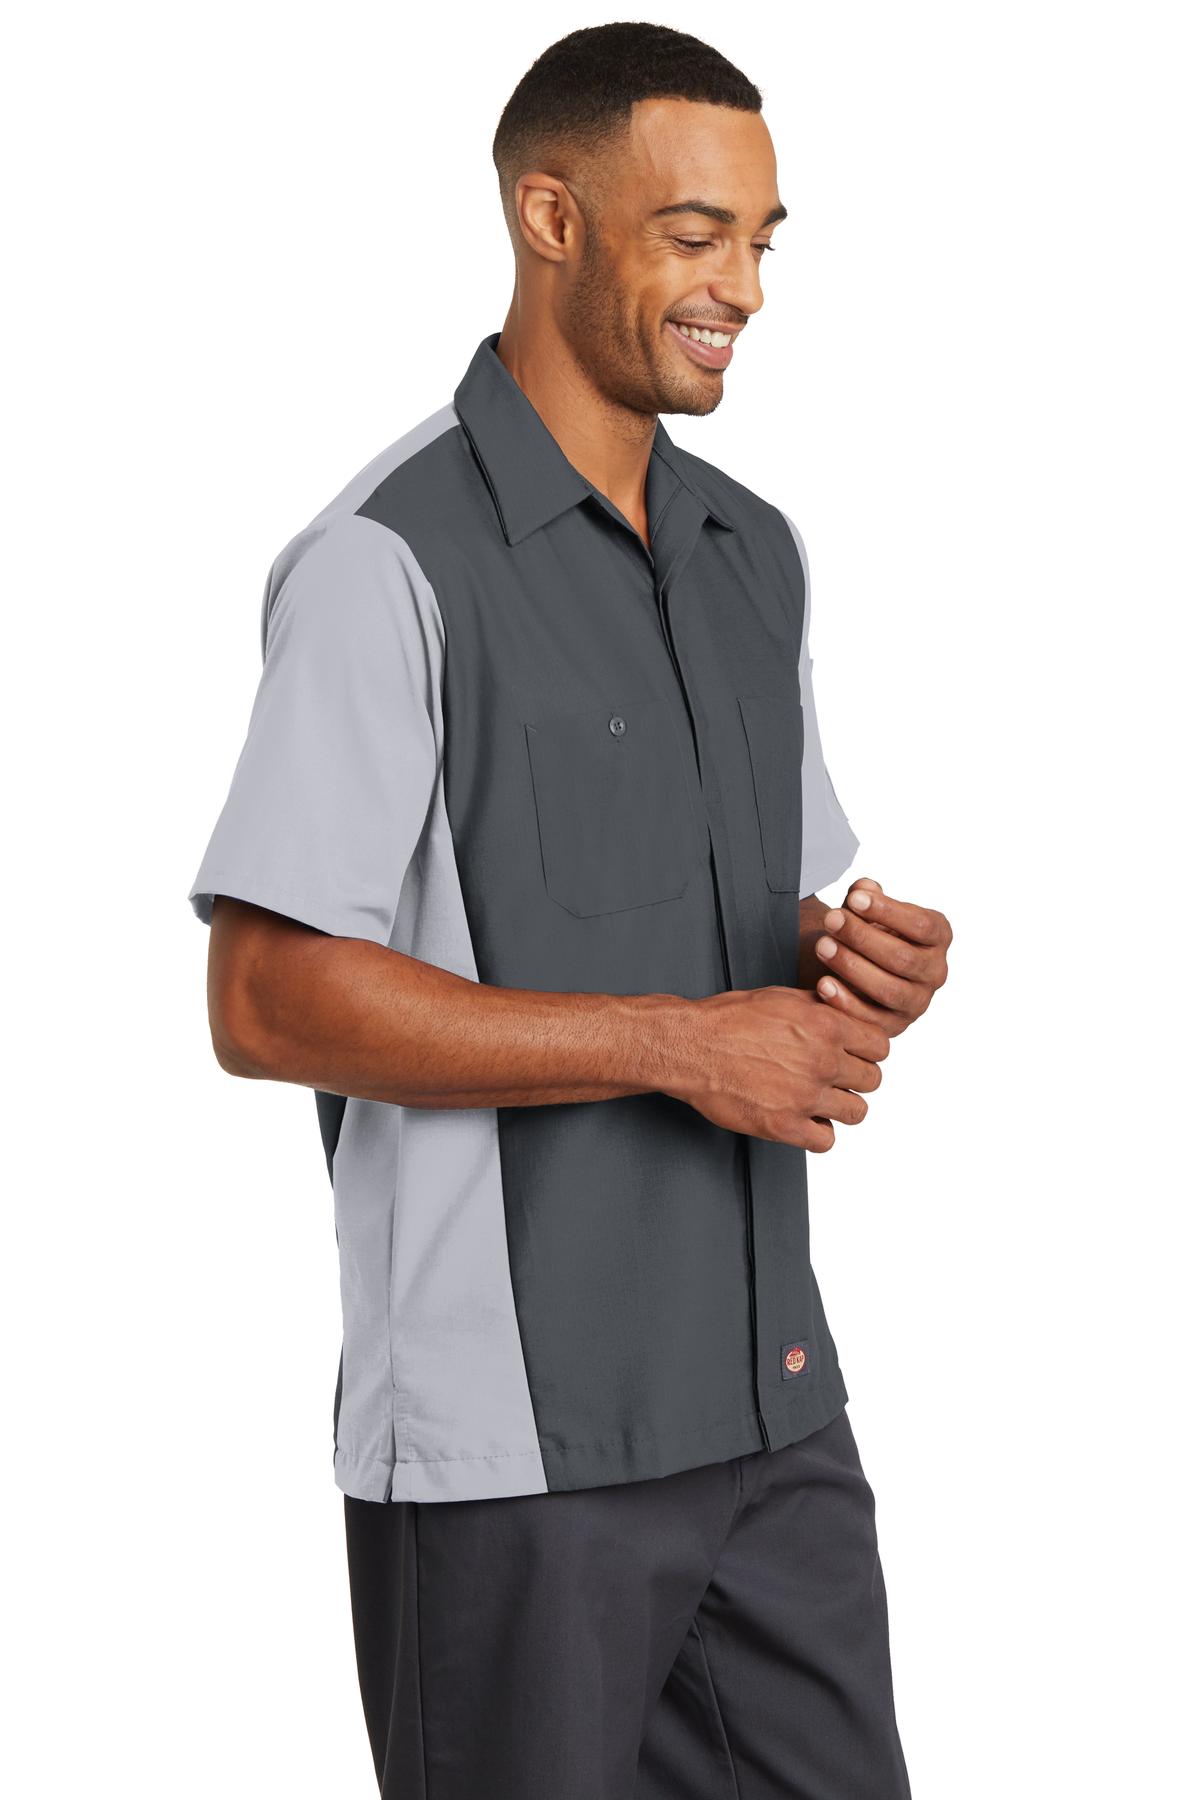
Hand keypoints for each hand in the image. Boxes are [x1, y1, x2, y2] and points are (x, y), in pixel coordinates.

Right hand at [665, 985, 890, 1152]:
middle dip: (855, 1078)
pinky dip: (818, 1133)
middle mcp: (823, 1061)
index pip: (880, 1046)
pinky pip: (826, 1141)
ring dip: (840, 1106)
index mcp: (827, 1025)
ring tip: (820, 1100)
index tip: (853, 1055)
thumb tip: (844, 1013)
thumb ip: (821, 1007)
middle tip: (834, 1078)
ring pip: (856, 1112)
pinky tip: (804, 1120)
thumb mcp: (782, 997)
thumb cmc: (728, 1019)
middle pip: (872, 1080)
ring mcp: (806, 1096)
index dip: (867, 1051)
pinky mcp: (785, 1126)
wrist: (690, 1047)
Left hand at [814, 878, 951, 1035]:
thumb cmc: (868, 932)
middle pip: (903, 958)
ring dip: (852, 967)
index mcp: (938, 937)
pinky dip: (845, 1003)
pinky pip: (872, 1020)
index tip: (854, 898)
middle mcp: (935, 972)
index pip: (921, 925)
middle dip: (862, 937)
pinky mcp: (894, 1026)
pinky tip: (823, 983)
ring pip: (888, 989)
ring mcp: (917, 1002)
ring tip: (822, 946)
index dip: (888, 911)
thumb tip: (863, 888)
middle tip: (830, 919)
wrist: (857, 967)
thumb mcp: (868, 912)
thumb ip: (866, 898)